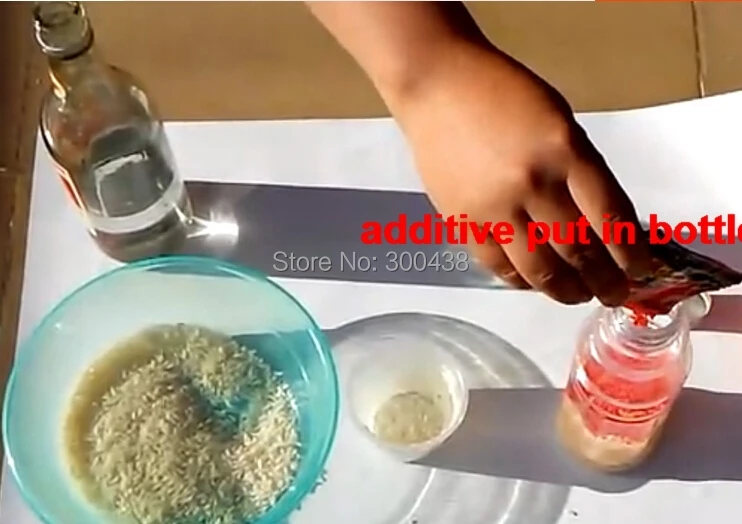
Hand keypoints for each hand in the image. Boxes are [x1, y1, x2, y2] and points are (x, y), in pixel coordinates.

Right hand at [389, 42, 650, 305]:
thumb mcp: (560, 120)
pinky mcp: (461, 221)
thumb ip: (581, 169)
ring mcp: (493, 207)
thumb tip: (602, 222)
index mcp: (565, 151)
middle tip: (614, 294)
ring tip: (577, 296)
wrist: (438, 86)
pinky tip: (533, 284)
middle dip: (603, 281)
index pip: (611, 218)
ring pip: (537, 268)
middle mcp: (532, 184)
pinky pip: (496, 265)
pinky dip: (520, 281)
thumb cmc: (503, 93)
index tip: (641, 271)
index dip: (631, 254)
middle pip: (578, 250)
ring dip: (564, 290)